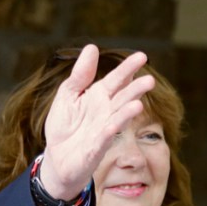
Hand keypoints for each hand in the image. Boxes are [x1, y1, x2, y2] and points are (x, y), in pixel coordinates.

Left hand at [40, 44, 154, 199]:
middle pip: (123, 99)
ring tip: (138, 104)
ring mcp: (102, 131)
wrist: (57, 157)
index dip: (127, 69)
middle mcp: (105, 113)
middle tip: (149, 80)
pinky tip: (112, 126)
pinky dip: (107, 133)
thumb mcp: (68, 95)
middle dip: (135, 90)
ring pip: (118, 120)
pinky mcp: (94, 150)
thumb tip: (92, 47)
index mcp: (99, 96)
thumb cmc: (65, 125)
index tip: (141, 56)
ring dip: (127, 113)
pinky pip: (102, 140)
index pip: (116, 80)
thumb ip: (80, 74)